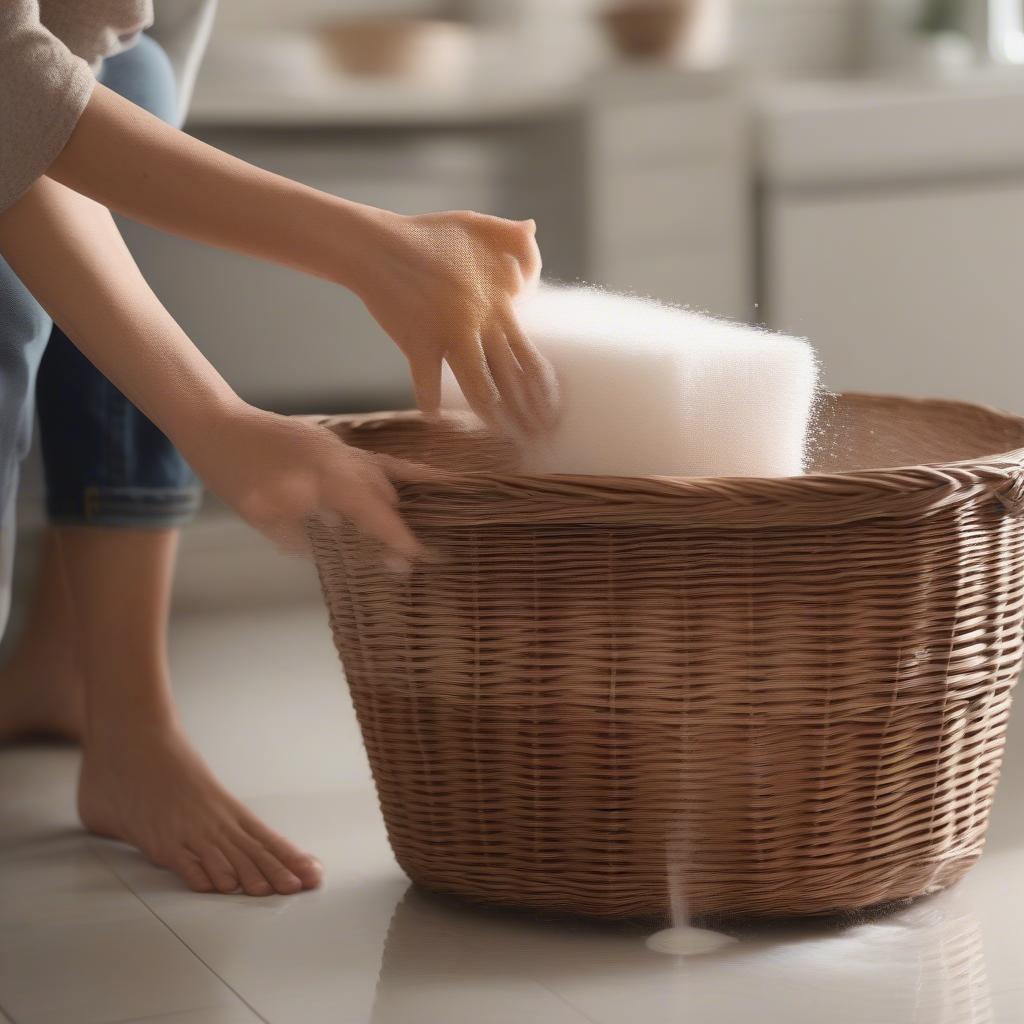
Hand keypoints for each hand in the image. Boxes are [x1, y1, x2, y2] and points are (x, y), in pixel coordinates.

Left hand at [187, 404, 433, 565]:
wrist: (215, 424)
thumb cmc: (235, 474)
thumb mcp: (265, 518)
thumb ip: (300, 536)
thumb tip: (320, 548)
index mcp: (331, 479)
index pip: (377, 512)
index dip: (397, 536)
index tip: (416, 557)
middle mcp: (342, 460)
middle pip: (385, 493)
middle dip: (395, 523)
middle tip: (401, 554)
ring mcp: (335, 446)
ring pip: (378, 472)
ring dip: (390, 499)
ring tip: (401, 521)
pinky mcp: (324, 441)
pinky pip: (363, 461)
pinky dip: (377, 478)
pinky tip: (375, 491)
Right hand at [358, 210, 558, 434]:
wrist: (378, 244)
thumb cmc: (427, 234)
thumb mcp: (476, 224)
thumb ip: (510, 234)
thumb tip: (533, 229)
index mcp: (498, 304)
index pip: (530, 355)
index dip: (543, 388)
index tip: (553, 411)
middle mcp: (479, 324)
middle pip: (512, 379)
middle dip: (528, 413)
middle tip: (539, 437)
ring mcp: (448, 335)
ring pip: (479, 387)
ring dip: (491, 416)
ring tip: (501, 435)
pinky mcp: (417, 342)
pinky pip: (426, 382)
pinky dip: (429, 401)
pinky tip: (434, 416)